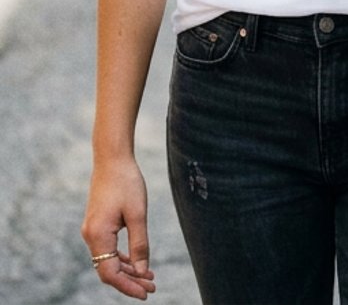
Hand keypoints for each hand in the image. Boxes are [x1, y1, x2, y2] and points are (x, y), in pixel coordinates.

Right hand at [81, 154, 156, 298]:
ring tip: (150, 278)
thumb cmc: (127, 183)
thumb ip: (140, 243)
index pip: (110, 273)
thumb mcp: (138, 214)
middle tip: (152, 288)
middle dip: (130, 281)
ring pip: (109, 261)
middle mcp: (91, 236)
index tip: (146, 294)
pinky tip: (140, 263)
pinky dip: (124, 258)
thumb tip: (144, 270)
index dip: (127, 286)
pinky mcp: (98, 226)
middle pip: (108, 270)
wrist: (112, 160)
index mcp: (98, 235)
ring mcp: (93, 231)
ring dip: (129, 271)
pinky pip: (110, 250)